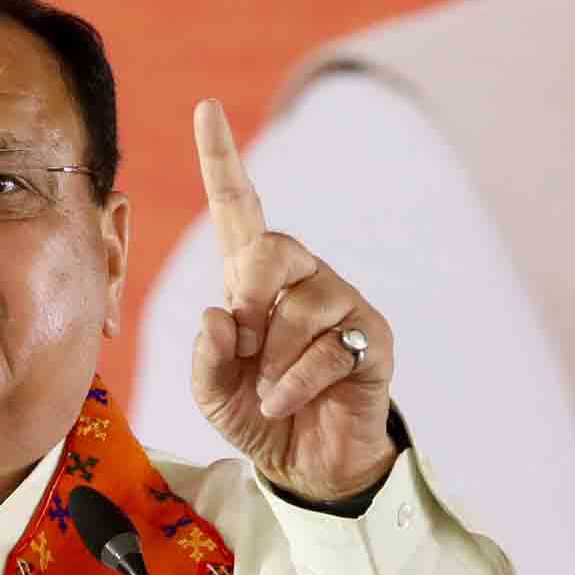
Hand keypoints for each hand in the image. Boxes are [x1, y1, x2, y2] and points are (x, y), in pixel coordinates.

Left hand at [184, 100, 397, 504]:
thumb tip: (218, 314)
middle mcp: (301, 276)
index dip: (221, 159)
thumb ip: (204, 357)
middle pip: (270, 247)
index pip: (239, 207)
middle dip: (248, 300)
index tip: (205, 109)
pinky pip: (328, 348)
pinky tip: (284, 401)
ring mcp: (341, 302)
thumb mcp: (212, 391)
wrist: (308, 466)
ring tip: (268, 387)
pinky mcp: (371, 337)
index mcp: (253, 276)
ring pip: (299, 307)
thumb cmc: (258, 412)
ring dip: (270, 359)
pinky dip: (294, 383)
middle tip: (243, 346)